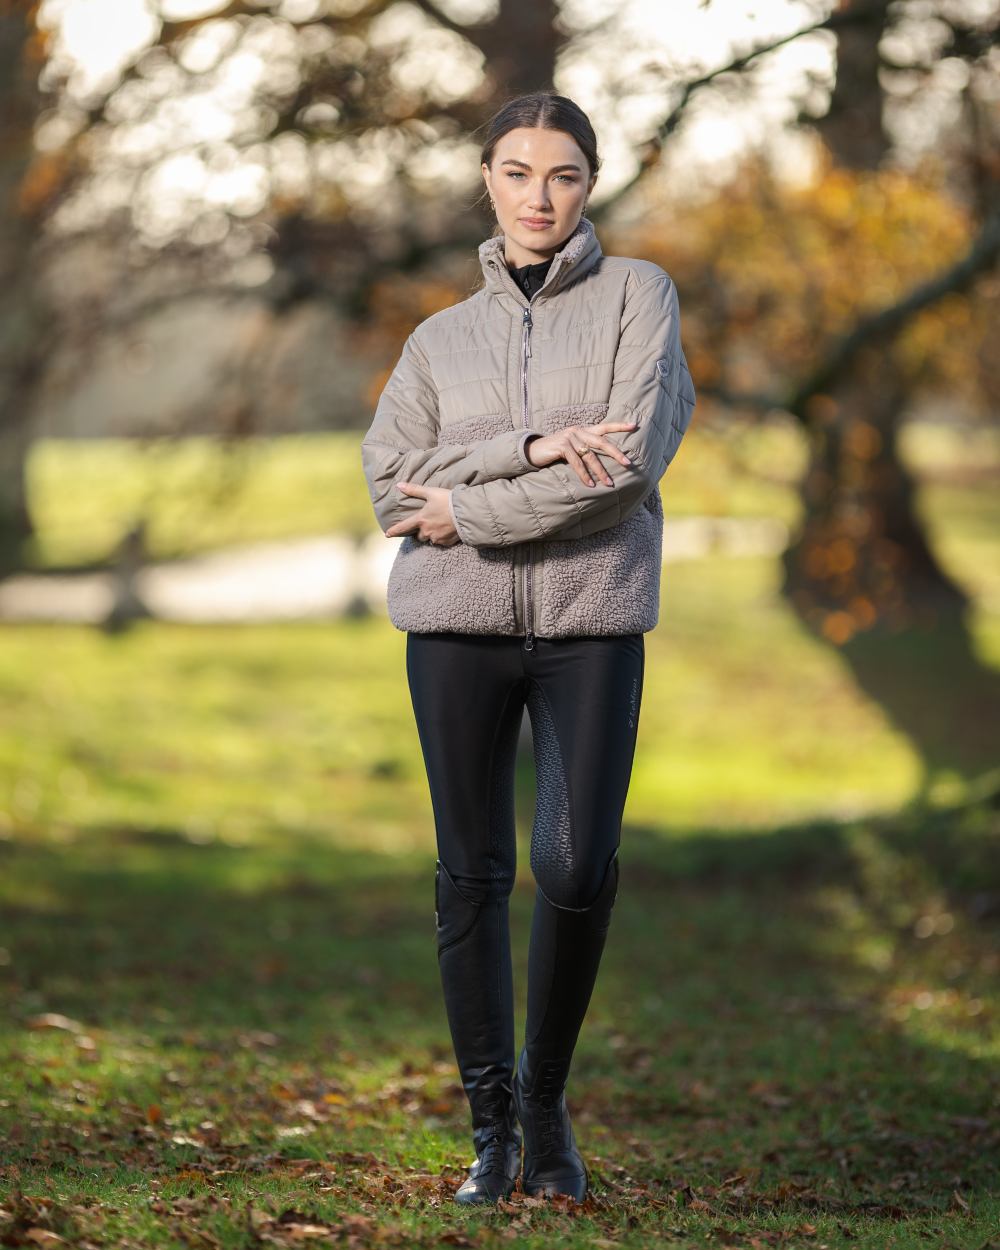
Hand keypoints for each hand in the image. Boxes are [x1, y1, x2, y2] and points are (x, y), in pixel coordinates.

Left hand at [384, 482, 459, 544]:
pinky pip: (440, 542)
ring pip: (430, 539)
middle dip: (421, 531)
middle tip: (428, 523)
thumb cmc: (448, 500)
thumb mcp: (430, 492)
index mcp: (420, 519)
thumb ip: (414, 490)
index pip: (403, 527)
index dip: (394, 531)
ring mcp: (436, 538)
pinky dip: (442, 537)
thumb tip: (399, 485)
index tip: (387, 534)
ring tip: (439, 526)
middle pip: (419, 535)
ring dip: (431, 534)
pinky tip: (447, 530)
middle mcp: (426, 531)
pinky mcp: (446, 542)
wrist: (466, 512)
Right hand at [525, 420, 639, 485]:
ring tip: (609, 484)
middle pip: (602, 441)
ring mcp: (569, 437)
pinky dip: (584, 475)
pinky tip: (590, 484)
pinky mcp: (561, 446)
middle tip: (628, 463)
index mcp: (583, 429)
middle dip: (616, 453)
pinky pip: (576, 462)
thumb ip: (585, 448)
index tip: (634, 426)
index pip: (604, 426)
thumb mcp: (572, 447)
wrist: (532, 451)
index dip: (619, 426)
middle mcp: (578, 430)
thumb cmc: (554, 452)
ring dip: (600, 471)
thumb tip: (602, 460)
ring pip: (590, 455)